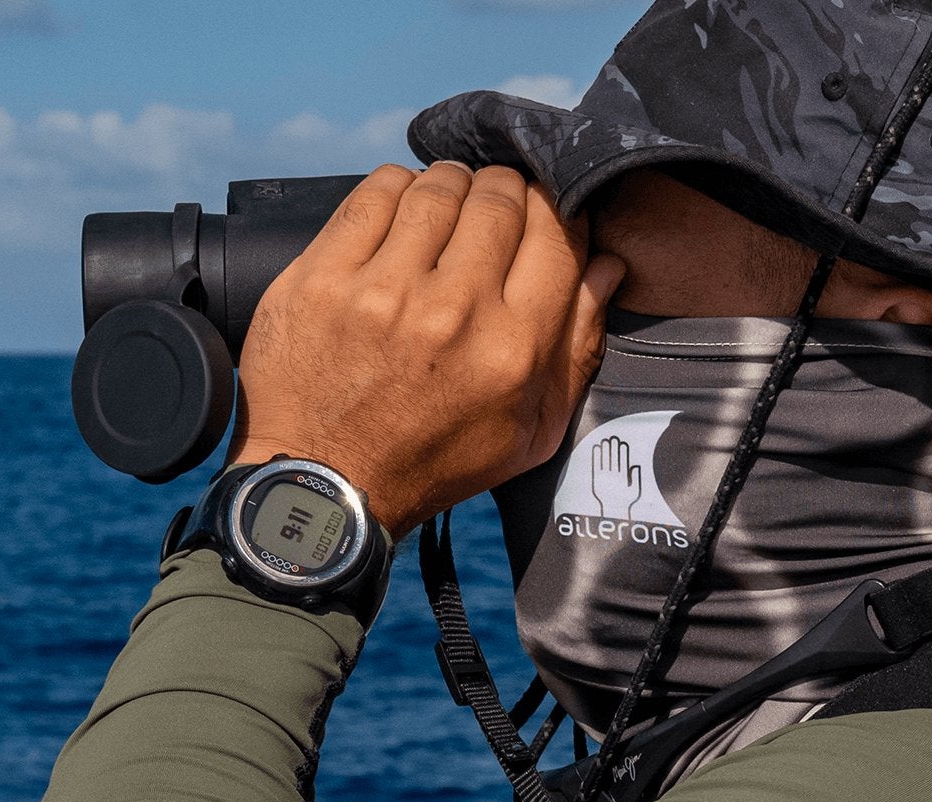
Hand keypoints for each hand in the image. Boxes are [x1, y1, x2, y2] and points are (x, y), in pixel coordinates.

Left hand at [231, 163, 627, 534]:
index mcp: (514, 347)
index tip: (542, 212)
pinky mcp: (323, 277)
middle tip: (492, 206)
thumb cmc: (435, 459)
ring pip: (438, 187)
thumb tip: (608, 264)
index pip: (556, 232)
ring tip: (446, 207)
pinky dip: (396, 189)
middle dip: (504, 191)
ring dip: (451, 187)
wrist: (327, 484)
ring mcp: (382, 290)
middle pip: (499, 199)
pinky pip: (375, 193)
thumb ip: (579, 346)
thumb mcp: (531, 431)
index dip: (555, 208)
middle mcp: (454, 311)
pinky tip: (399, 212)